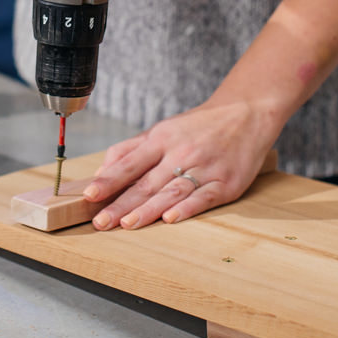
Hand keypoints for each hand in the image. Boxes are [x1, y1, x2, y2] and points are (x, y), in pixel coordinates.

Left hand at [84, 97, 281, 229]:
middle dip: (121, 204)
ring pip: (171, 191)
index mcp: (162, 139)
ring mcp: (204, 168)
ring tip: (127, 224)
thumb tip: (103, 171)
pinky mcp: (226, 183)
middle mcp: (180, 153)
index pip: (130, 163)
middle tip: (100, 221)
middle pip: (146, 182)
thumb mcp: (163, 129)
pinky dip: (187, 208)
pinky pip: (204, 197)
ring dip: (148, 210)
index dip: (109, 180)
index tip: (90, 194)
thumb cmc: (199, 125)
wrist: (246, 114)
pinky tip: (171, 218)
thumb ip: (132, 149)